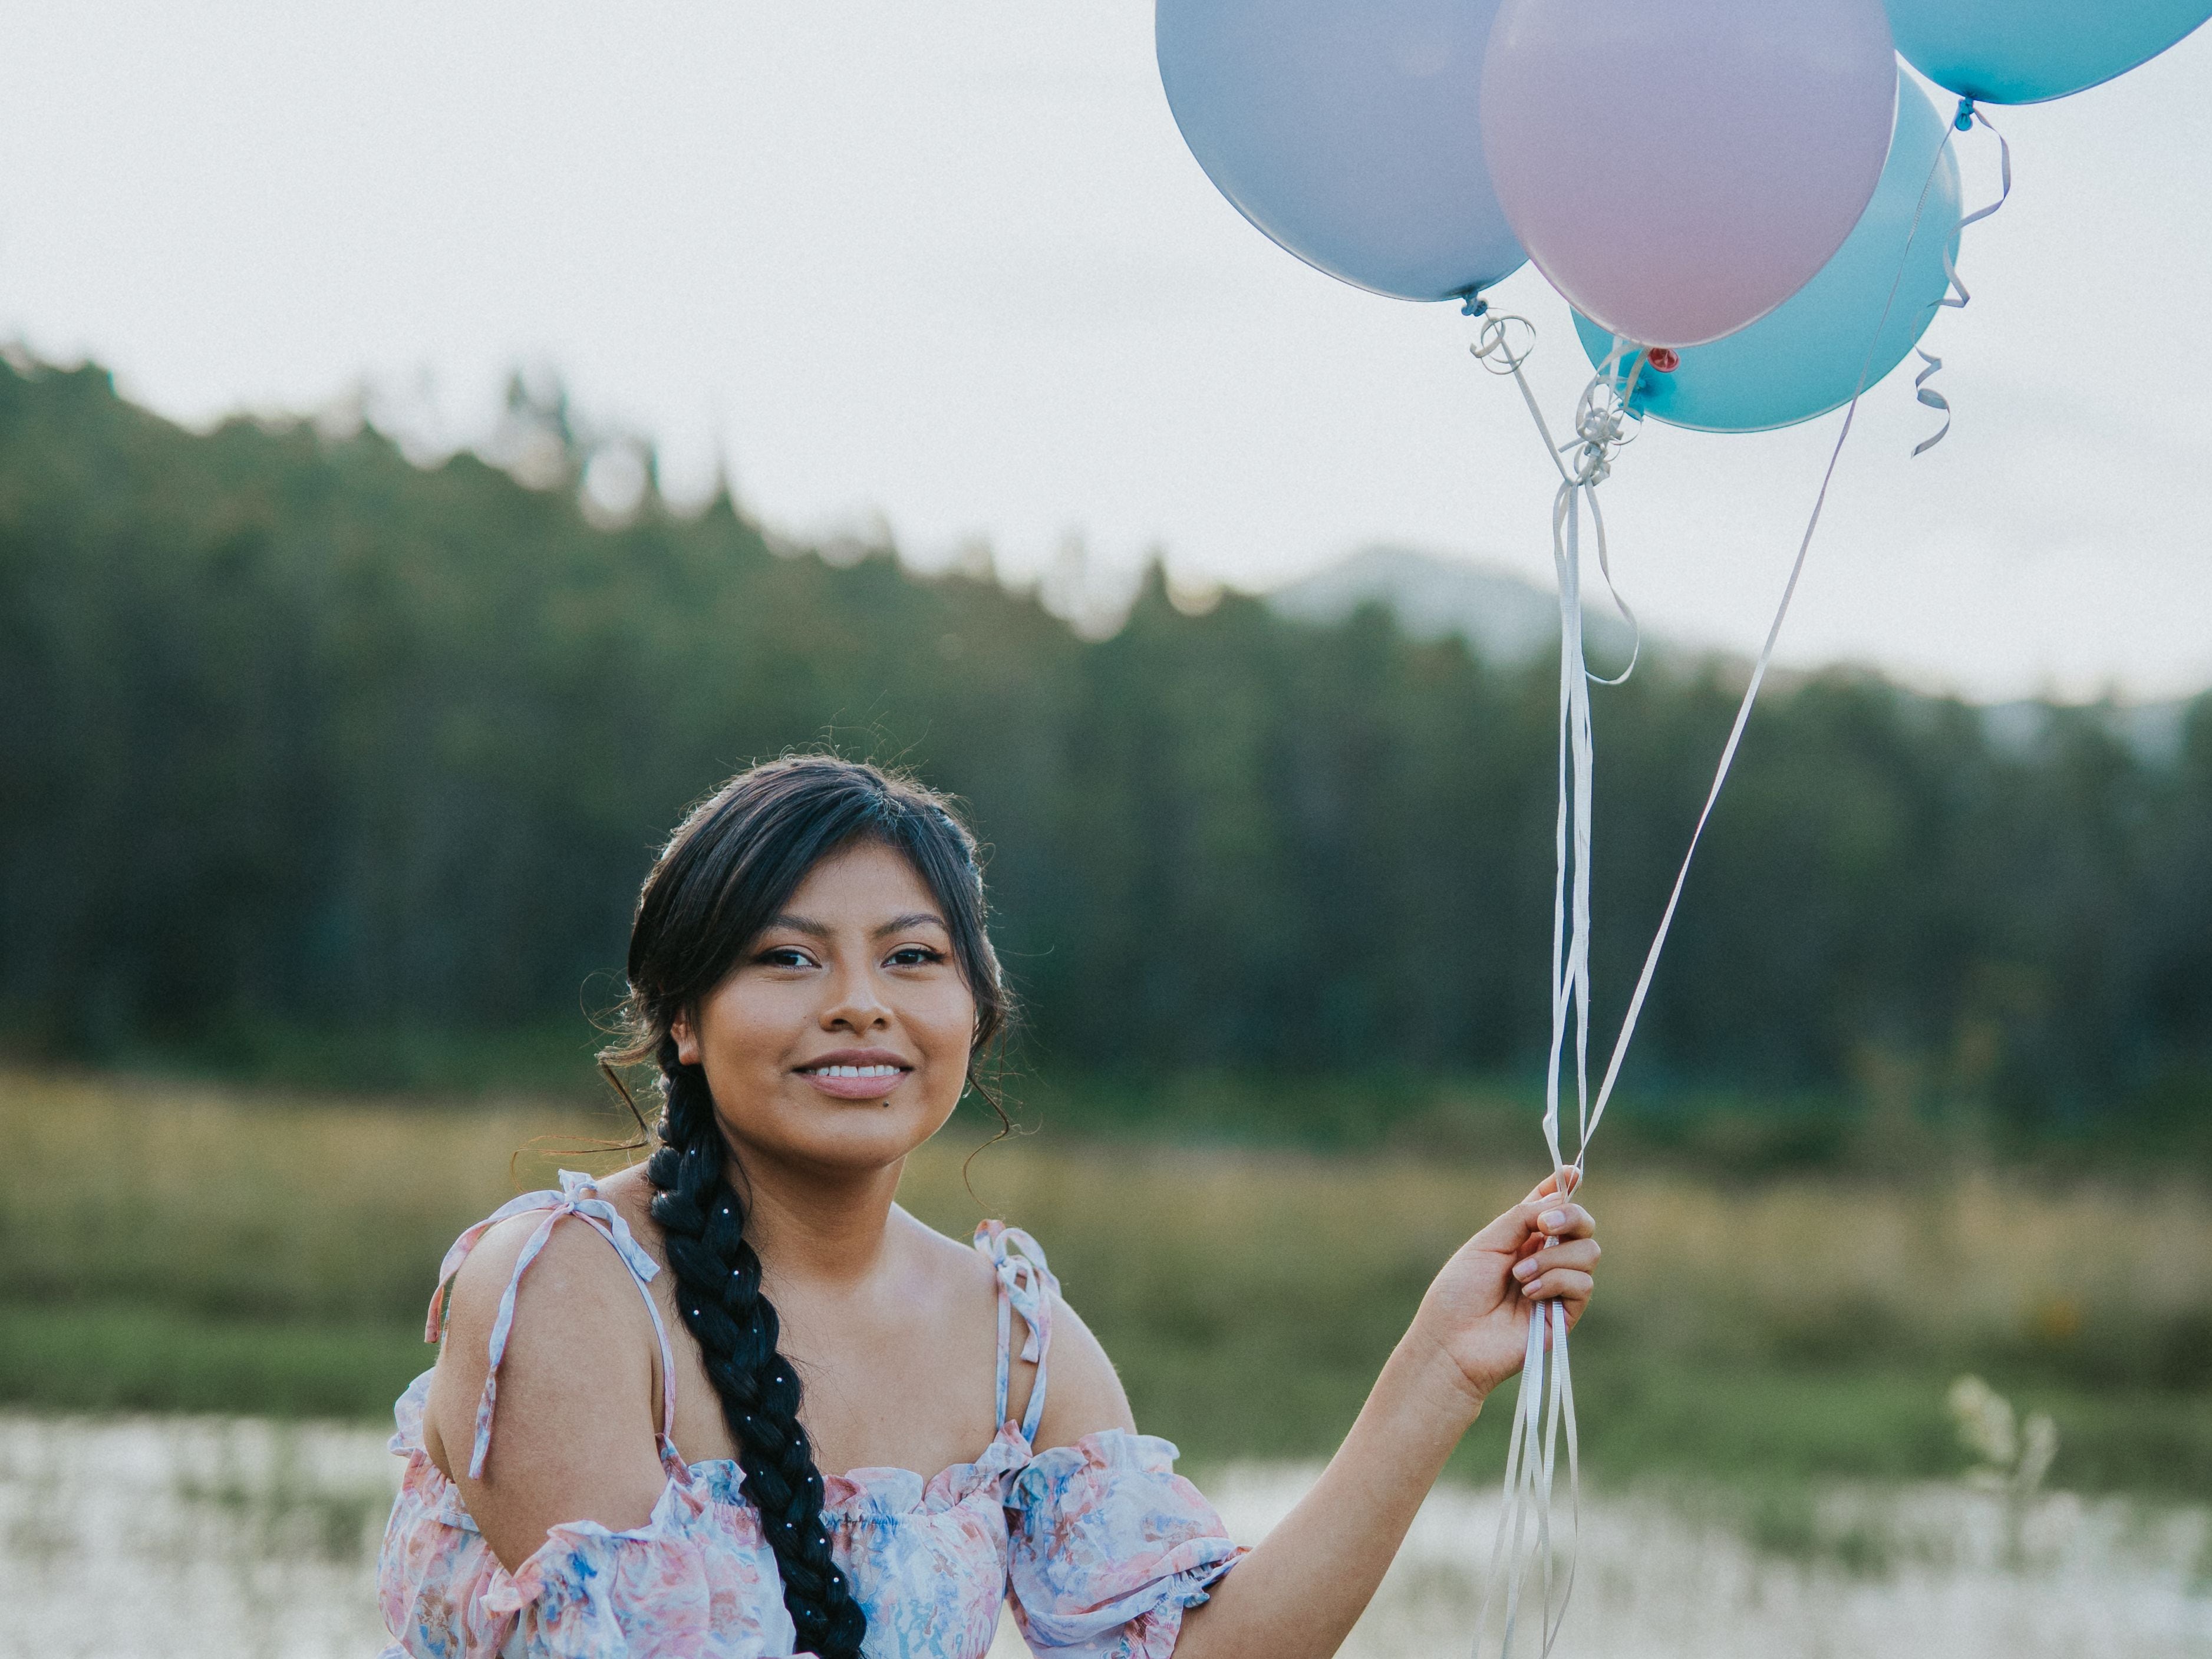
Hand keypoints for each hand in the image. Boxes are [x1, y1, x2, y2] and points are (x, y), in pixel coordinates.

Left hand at [1408, 1170, 1598, 1407]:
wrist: (1453, 1340)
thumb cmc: (1459, 1292)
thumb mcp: (1488, 1242)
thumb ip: (1523, 1217)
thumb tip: (1558, 1196)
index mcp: (1522, 1239)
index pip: (1552, 1207)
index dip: (1565, 1188)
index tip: (1572, 1173)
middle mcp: (1545, 1259)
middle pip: (1584, 1226)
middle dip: (1572, 1216)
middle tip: (1545, 1225)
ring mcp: (1558, 1287)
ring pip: (1589, 1253)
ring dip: (1552, 1258)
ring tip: (1519, 1276)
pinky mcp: (1566, 1314)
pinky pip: (1583, 1284)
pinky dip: (1555, 1281)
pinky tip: (1528, 1294)